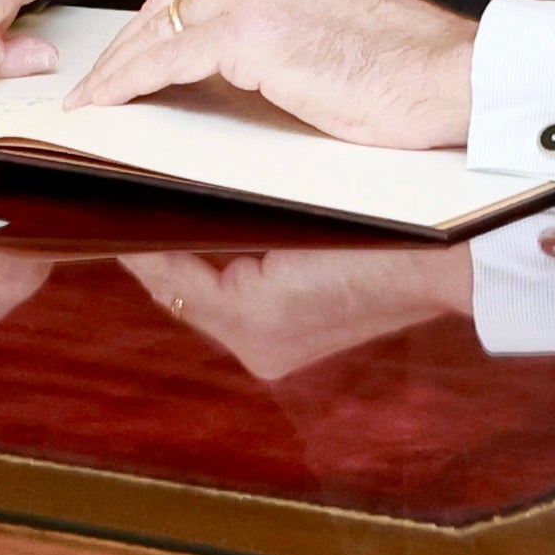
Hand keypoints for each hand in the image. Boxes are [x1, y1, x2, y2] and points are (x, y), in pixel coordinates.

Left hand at [70, 0, 476, 149]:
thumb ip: (280, 23)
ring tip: (95, 100)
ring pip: (159, 28)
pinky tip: (108, 105)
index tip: (134, 55)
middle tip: (102, 83)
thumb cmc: (406, 67)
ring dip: (119, 67)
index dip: (158, 26)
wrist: (449, 77)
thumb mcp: (331, 24)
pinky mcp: (247, 30)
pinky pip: (165, 59)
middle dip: (129, 45)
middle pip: (170, 0)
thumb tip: (232, 61)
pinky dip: (127, 83)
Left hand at [121, 241, 472, 379]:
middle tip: (131, 208)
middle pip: (183, 292)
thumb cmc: (378, 241)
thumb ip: (230, 221)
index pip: (167, 278)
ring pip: (209, 297)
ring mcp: (275, 349)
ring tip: (169, 217)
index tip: (110, 207)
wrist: (445, 263)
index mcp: (248, 324)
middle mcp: (254, 347)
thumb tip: (172, 205)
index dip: (138, 243)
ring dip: (193, 262)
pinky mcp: (294, 341)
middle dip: (162, 253)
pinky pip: (239, 303)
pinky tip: (224, 237)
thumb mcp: (293, 223)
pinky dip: (227, 273)